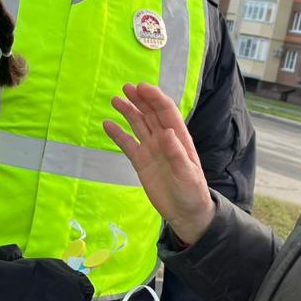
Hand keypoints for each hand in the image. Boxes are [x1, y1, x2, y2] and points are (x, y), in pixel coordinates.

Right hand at [104, 82, 214, 245]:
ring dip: (128, 111)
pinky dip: (118, 134)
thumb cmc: (192, 192)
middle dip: (140, 99)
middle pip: (151, 114)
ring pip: (138, 125)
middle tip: (126, 87)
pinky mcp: (141, 162)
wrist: (185, 213)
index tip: (142, 87)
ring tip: (115, 100)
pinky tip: (107, 124)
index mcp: (179, 138)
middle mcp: (164, 139)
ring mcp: (151, 149)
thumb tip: (167, 132)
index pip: (166, 112)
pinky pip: (127, 145)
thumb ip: (177, 154)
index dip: (155, 98)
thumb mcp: (187, 174)